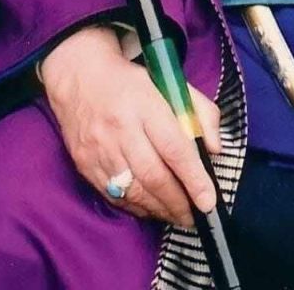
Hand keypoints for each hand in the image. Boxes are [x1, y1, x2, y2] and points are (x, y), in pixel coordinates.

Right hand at [40, 26, 220, 224]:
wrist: (79, 77)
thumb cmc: (131, 82)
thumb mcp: (170, 83)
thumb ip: (200, 111)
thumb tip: (214, 149)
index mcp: (145, 104)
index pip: (174, 148)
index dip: (193, 178)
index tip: (208, 200)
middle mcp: (120, 129)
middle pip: (153, 175)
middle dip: (177, 202)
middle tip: (194, 216)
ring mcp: (99, 150)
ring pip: (133, 191)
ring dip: (159, 209)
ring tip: (177, 216)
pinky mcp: (85, 164)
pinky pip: (113, 196)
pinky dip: (136, 207)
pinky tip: (151, 209)